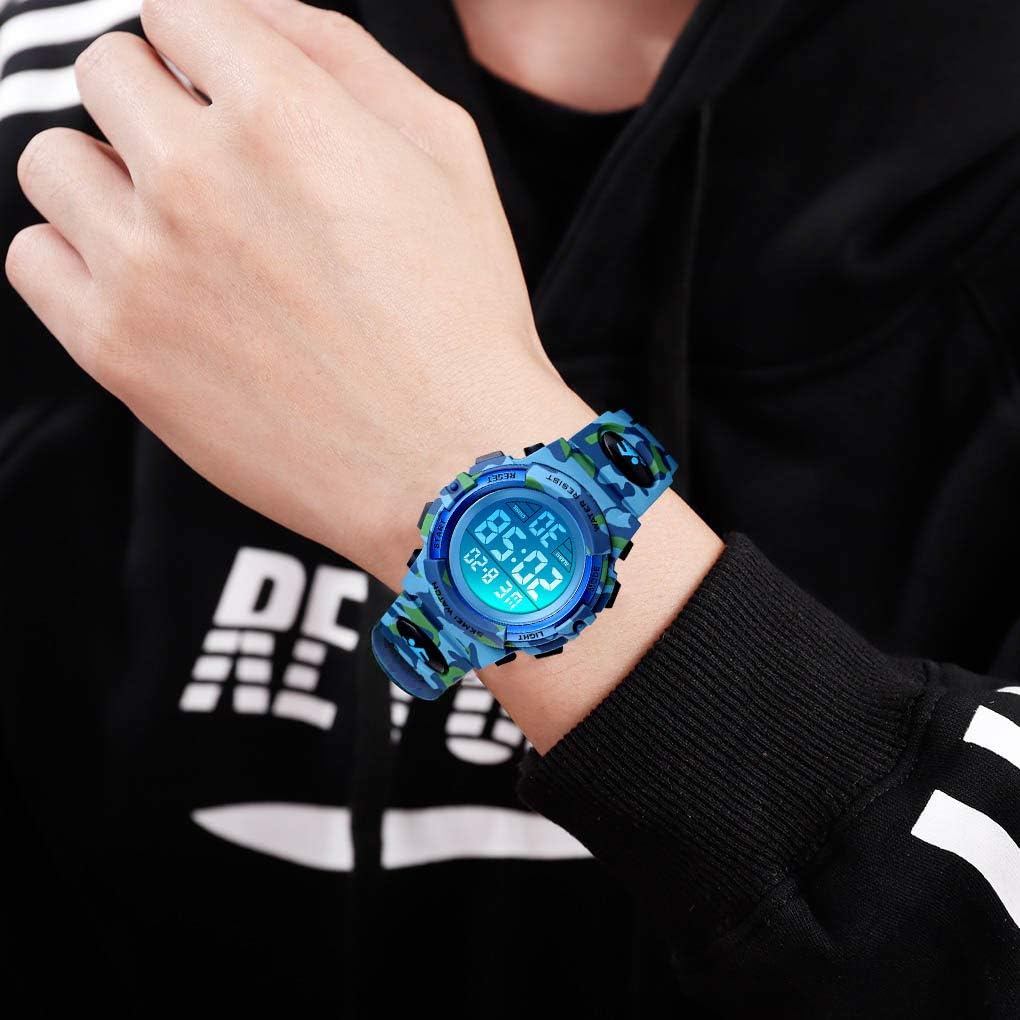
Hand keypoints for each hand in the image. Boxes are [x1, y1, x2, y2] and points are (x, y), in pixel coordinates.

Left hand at [6, 0, 591, 588]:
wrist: (447, 461)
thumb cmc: (463, 312)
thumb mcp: (446, 152)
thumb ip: (340, 51)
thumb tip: (248, 12)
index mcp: (282, 109)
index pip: (175, 8)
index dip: (204, 48)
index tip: (222, 91)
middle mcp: (196, 174)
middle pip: (106, 71)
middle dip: (157, 102)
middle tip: (210, 166)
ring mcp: (145, 265)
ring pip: (53, 160)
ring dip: (107, 176)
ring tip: (170, 227)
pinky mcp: (116, 351)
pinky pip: (31, 257)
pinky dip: (73, 255)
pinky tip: (138, 282)